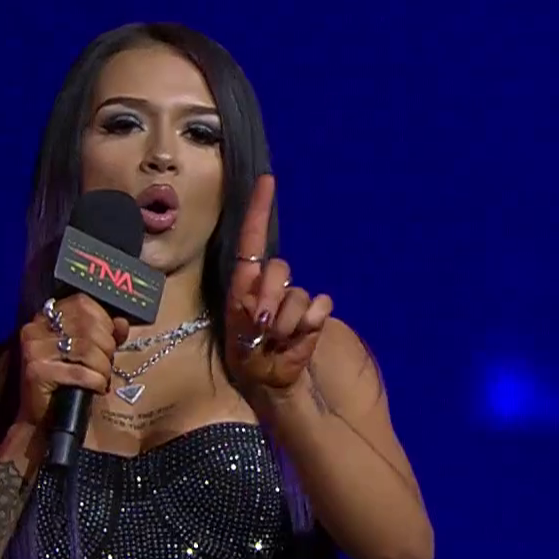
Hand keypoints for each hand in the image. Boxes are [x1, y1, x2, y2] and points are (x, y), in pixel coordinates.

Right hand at [18, 294, 129, 428]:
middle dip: (106, 347)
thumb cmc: (67, 382)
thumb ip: (105, 334)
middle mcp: (36, 329)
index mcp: (46, 317)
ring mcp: (34, 350)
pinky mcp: (36, 372)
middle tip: (107, 364)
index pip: (82, 303)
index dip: (103, 320)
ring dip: (103, 367)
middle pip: (87, 325)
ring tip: (103, 378)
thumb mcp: (87, 353)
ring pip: (86, 349)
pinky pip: (80, 372)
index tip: (110, 339)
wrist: (42, 418)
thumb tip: (122, 323)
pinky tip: (97, 388)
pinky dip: (96, 381)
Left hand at [226, 174, 333, 398]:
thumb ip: (251, 309)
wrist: (268, 378)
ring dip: (287, 322)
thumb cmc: (245, 353)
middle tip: (263, 326)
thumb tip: (269, 305)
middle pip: (279, 268)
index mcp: (246, 280)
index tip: (267, 180)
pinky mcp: (315, 313)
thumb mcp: (239, 330)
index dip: (259, 208)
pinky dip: (310, 324)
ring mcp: (294, 297)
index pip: (252, 237)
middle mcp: (270, 283)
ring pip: (299, 294)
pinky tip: (298, 340)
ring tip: (277, 340)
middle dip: (271, 297)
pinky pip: (320, 305)